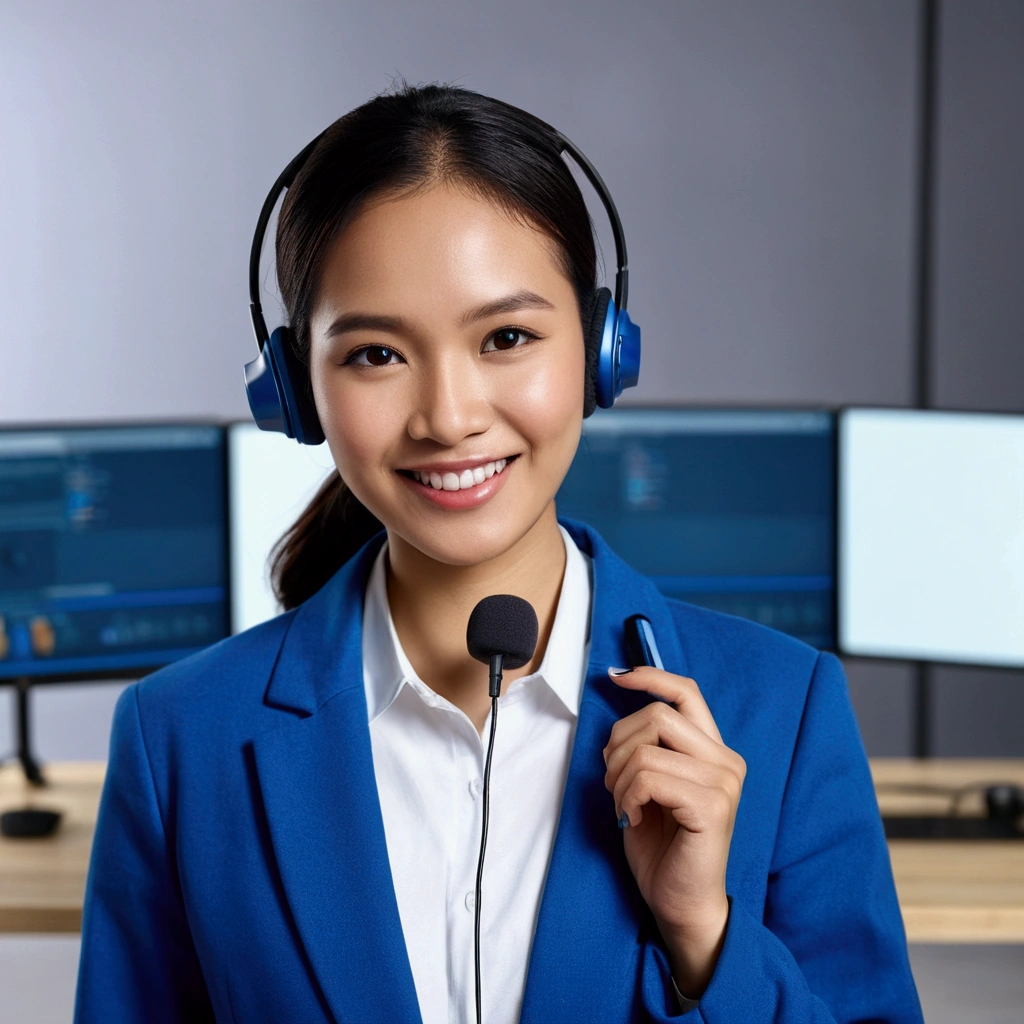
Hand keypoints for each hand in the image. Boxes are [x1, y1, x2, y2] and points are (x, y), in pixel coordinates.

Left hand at [602, 665, 745, 996]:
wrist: (681, 903)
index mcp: (713, 751)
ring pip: (646, 749)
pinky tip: (632, 818)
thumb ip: (647, 747)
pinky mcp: (711, 805)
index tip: (616, 677)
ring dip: (618, 778)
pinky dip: (627, 797)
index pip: (686, 693)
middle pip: (657, 715)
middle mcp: (725, 761)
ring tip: (624, 806)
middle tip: (613, 782)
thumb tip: (621, 709)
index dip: (650, 677)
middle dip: (618, 744)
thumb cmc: (662, 846)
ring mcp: (723, 782)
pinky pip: (648, 778)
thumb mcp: (650, 785)